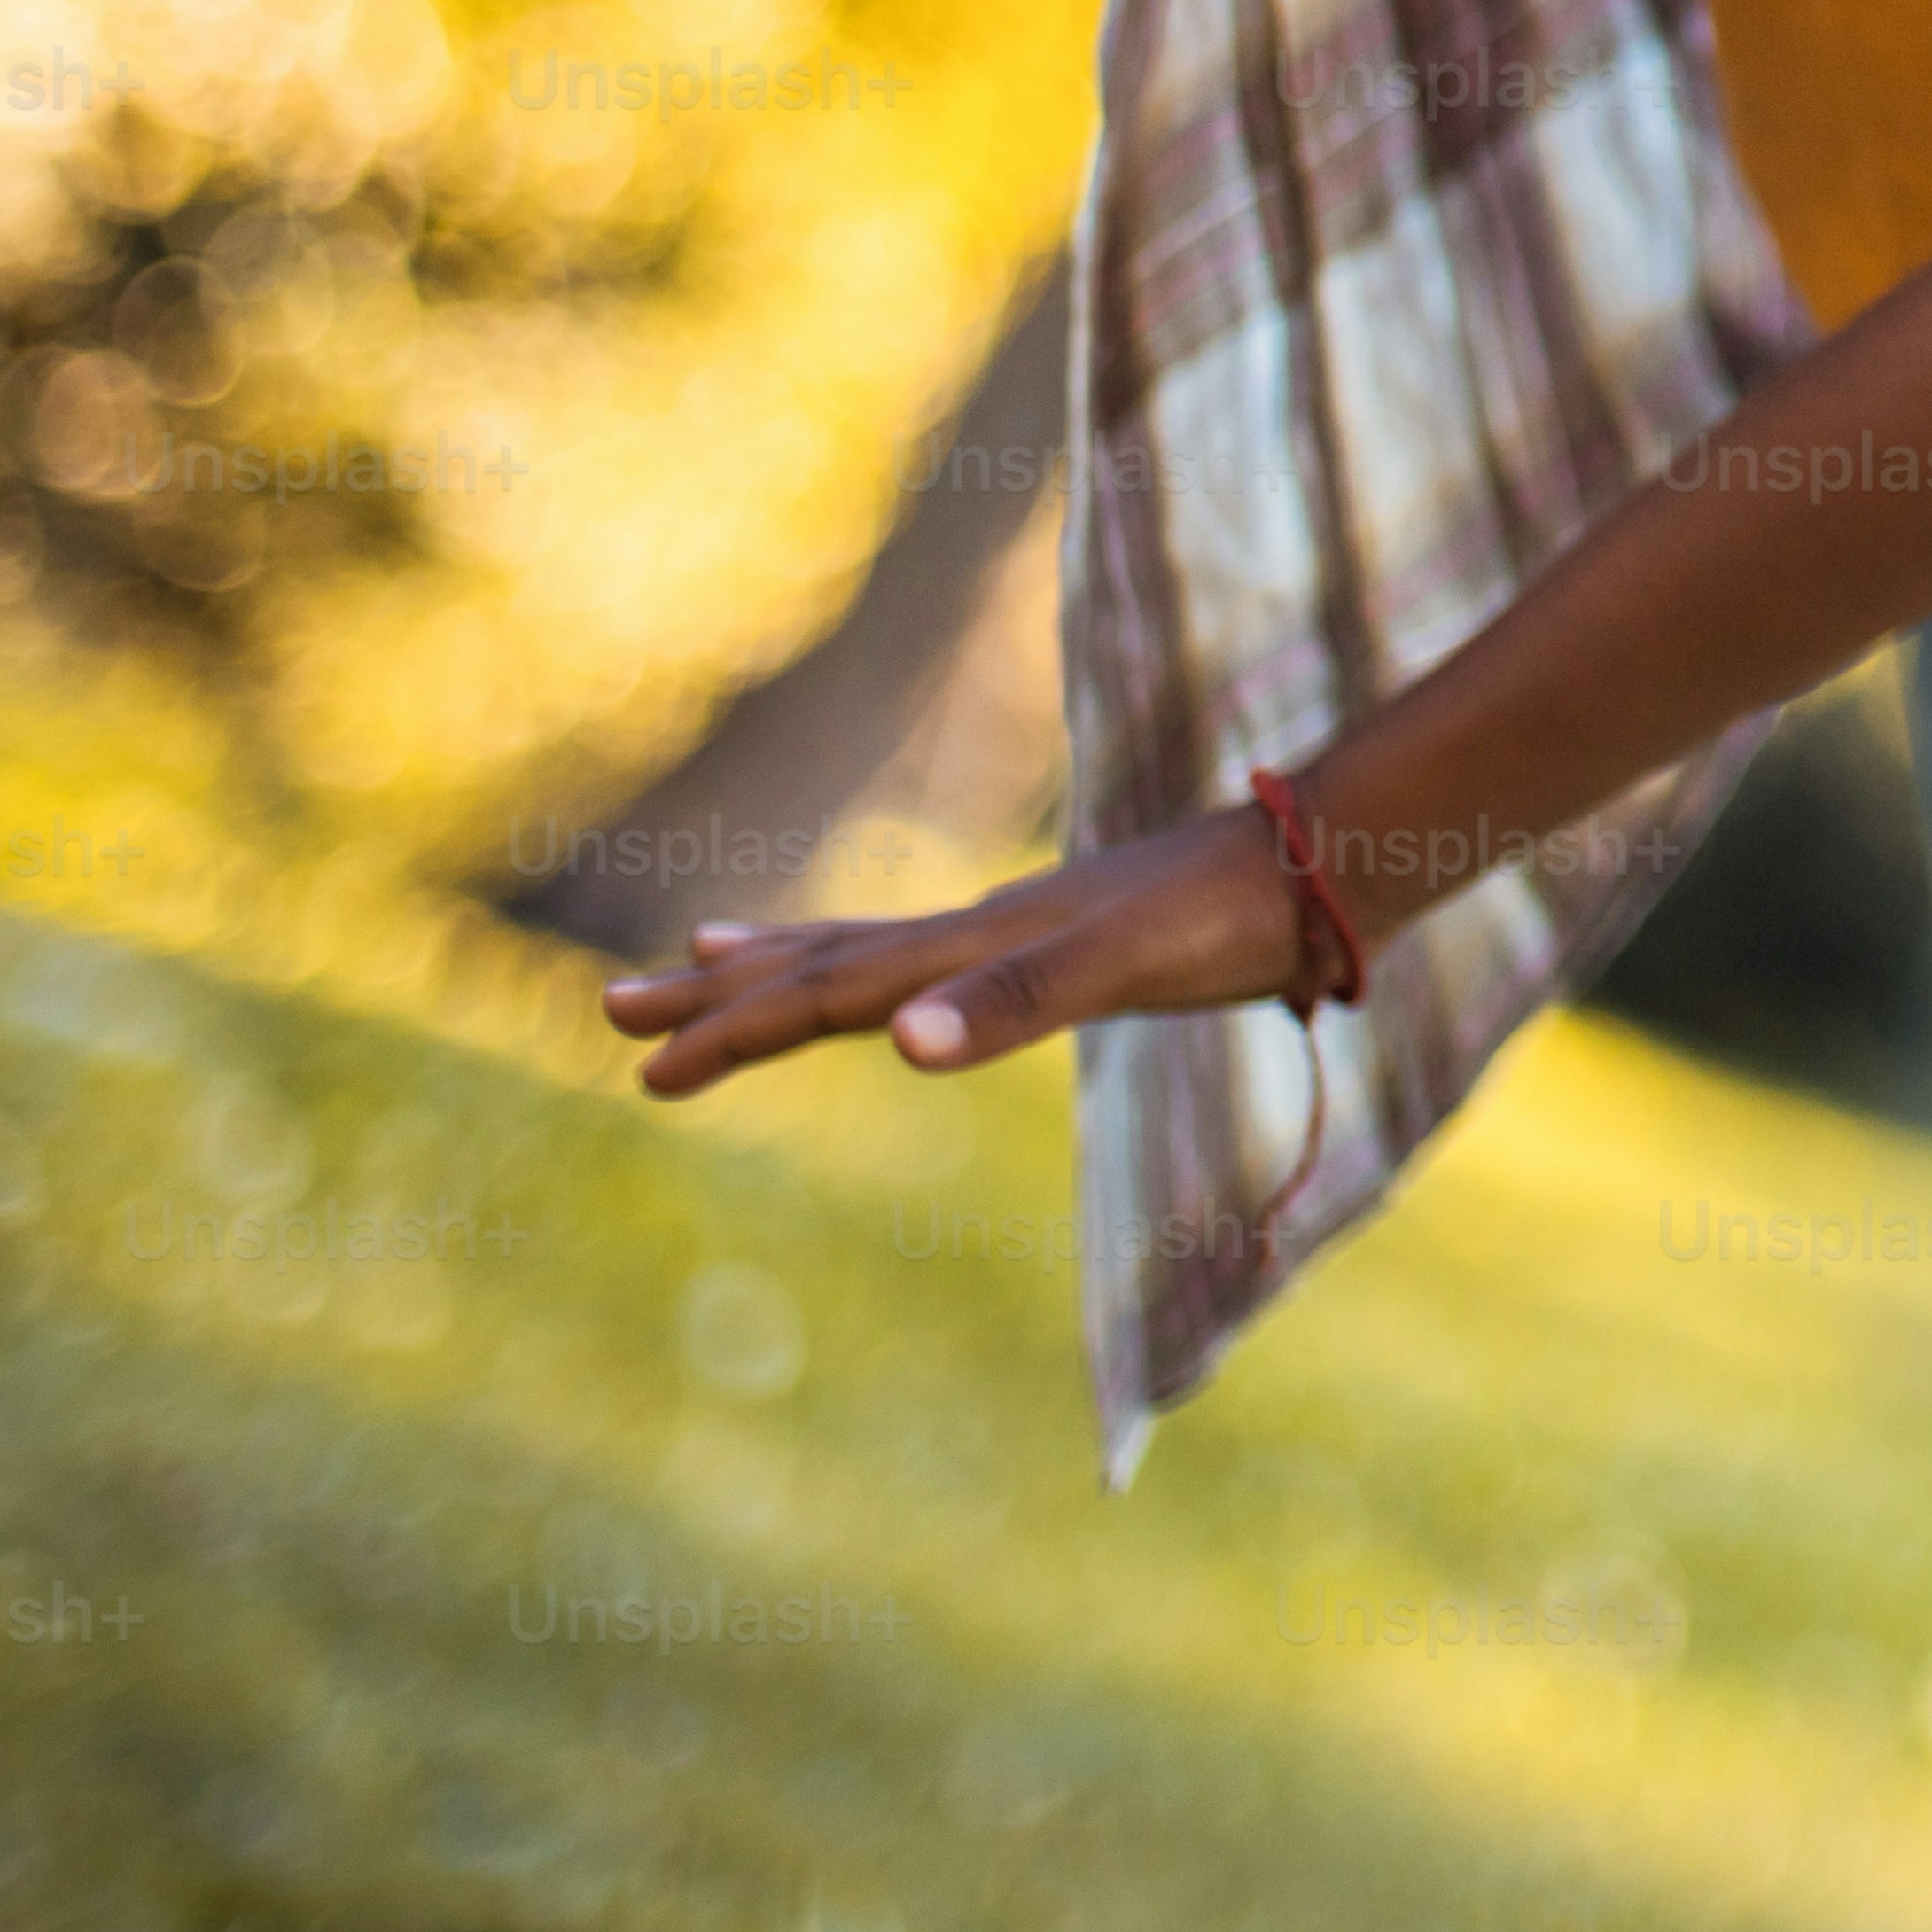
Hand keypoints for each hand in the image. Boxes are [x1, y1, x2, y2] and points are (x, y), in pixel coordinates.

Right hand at [597, 810, 1313, 1096]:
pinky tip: (891, 986)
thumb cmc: (1223, 917)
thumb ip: (1014, 1003)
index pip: (824, 995)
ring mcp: (1016, 933)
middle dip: (720, 994)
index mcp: (971, 947)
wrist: (1317, 864)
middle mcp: (978, 931)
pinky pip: (934, 961)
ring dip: (780, 966)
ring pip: (866, 952)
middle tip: (614, 1008)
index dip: (733, 1033)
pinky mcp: (1063, 945)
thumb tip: (898, 1047)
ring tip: (704, 957)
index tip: (643, 1067)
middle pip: (819, 962)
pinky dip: (878, 971)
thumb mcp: (1120, 966)